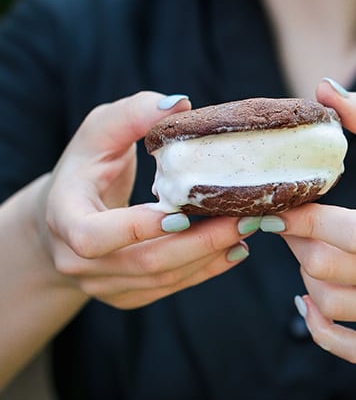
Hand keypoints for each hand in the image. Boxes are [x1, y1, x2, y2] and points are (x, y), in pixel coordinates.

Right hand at [41, 91, 253, 308]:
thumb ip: (133, 114)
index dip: (137, 229)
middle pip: (143, 262)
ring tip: (246, 229)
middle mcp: (77, 262)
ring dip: (209, 256)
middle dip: (199, 242)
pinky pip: (169, 288)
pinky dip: (205, 269)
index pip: (94, 236)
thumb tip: (180, 103)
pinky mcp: (127, 295)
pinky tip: (233, 248)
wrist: (67, 215)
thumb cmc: (85, 166)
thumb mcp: (99, 131)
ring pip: (163, 279)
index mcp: (63, 219)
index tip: (183, 213)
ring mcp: (102, 285)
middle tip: (243, 218)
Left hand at [275, 79, 355, 362]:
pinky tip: (311, 303)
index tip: (279, 204)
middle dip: (297, 245)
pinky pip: (354, 350)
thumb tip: (323, 89)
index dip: (304, 220)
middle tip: (293, 226)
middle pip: (330, 270)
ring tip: (310, 254)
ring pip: (333, 305)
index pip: (351, 233)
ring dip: (306, 279)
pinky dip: (322, 331)